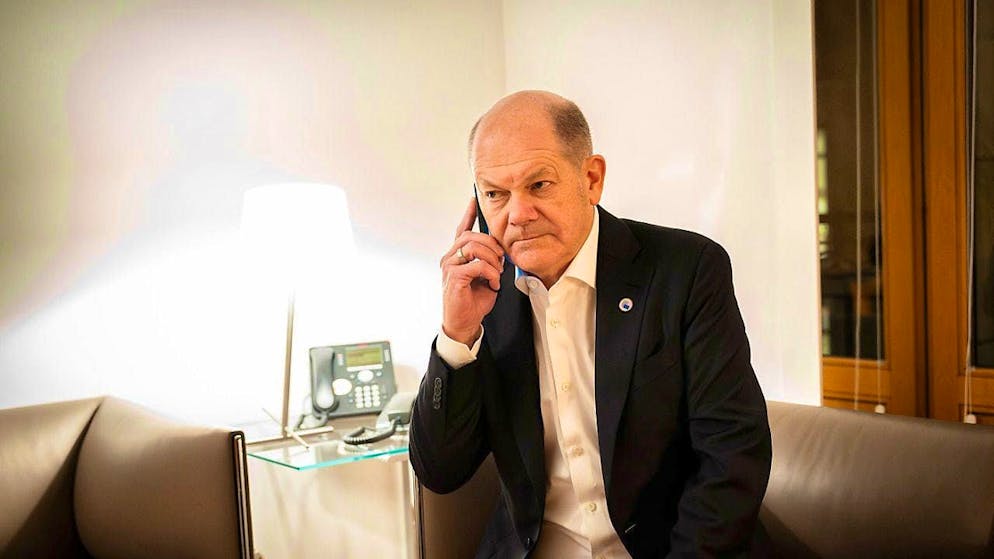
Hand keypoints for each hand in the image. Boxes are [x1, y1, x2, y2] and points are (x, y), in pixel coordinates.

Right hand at [440, 198, 504, 345]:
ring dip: (492, 259)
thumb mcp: (486, 276)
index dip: (468, 214)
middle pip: (471, 236)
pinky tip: (493, 283)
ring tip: (497, 272)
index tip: (474, 199)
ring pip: (474, 247)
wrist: (464, 323)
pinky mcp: (454, 277)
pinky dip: (490, 273)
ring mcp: (449, 267)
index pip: (462, 230)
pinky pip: (476, 265)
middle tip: (501, 259)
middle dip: (491, 244)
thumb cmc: (474, 301)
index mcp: (457, 256)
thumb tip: (500, 250)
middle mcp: (450, 258)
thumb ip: (489, 260)